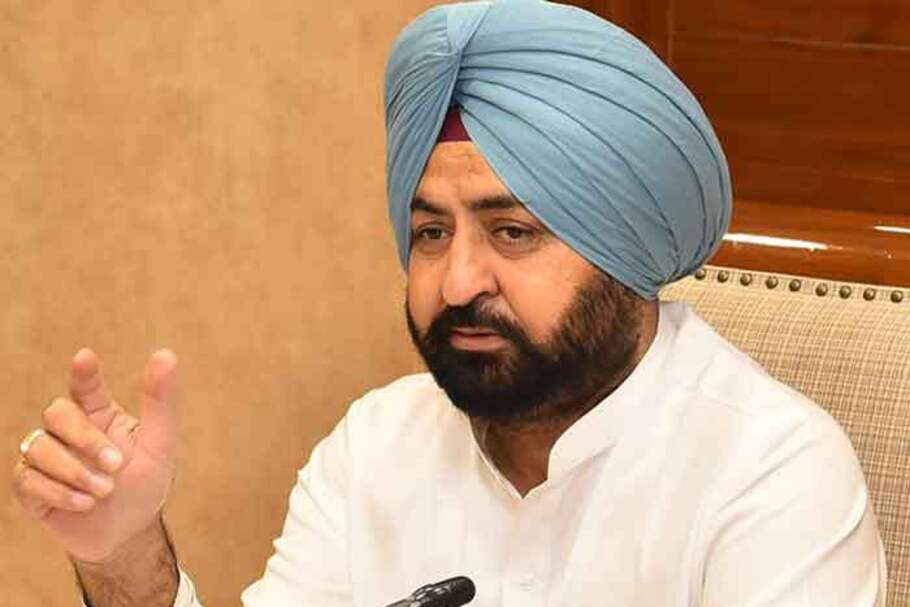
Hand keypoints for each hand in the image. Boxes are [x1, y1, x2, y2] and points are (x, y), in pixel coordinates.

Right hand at [12, 348, 177, 562]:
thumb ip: (160, 402)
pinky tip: (85, 504)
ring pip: (37, 446)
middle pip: (56, 413)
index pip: (85, 387)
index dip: (83, 372)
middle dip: (85, 439)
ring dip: (74, 471)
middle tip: (116, 465)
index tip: (85, 357)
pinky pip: (27, 479)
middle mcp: (68, 431)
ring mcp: (45, 457)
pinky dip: (59, 493)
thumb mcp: (159, 445)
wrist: (127, 533)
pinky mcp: (30, 487)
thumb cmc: (144, 484)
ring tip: (104, 491)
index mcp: (99, 415)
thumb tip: (165, 354)